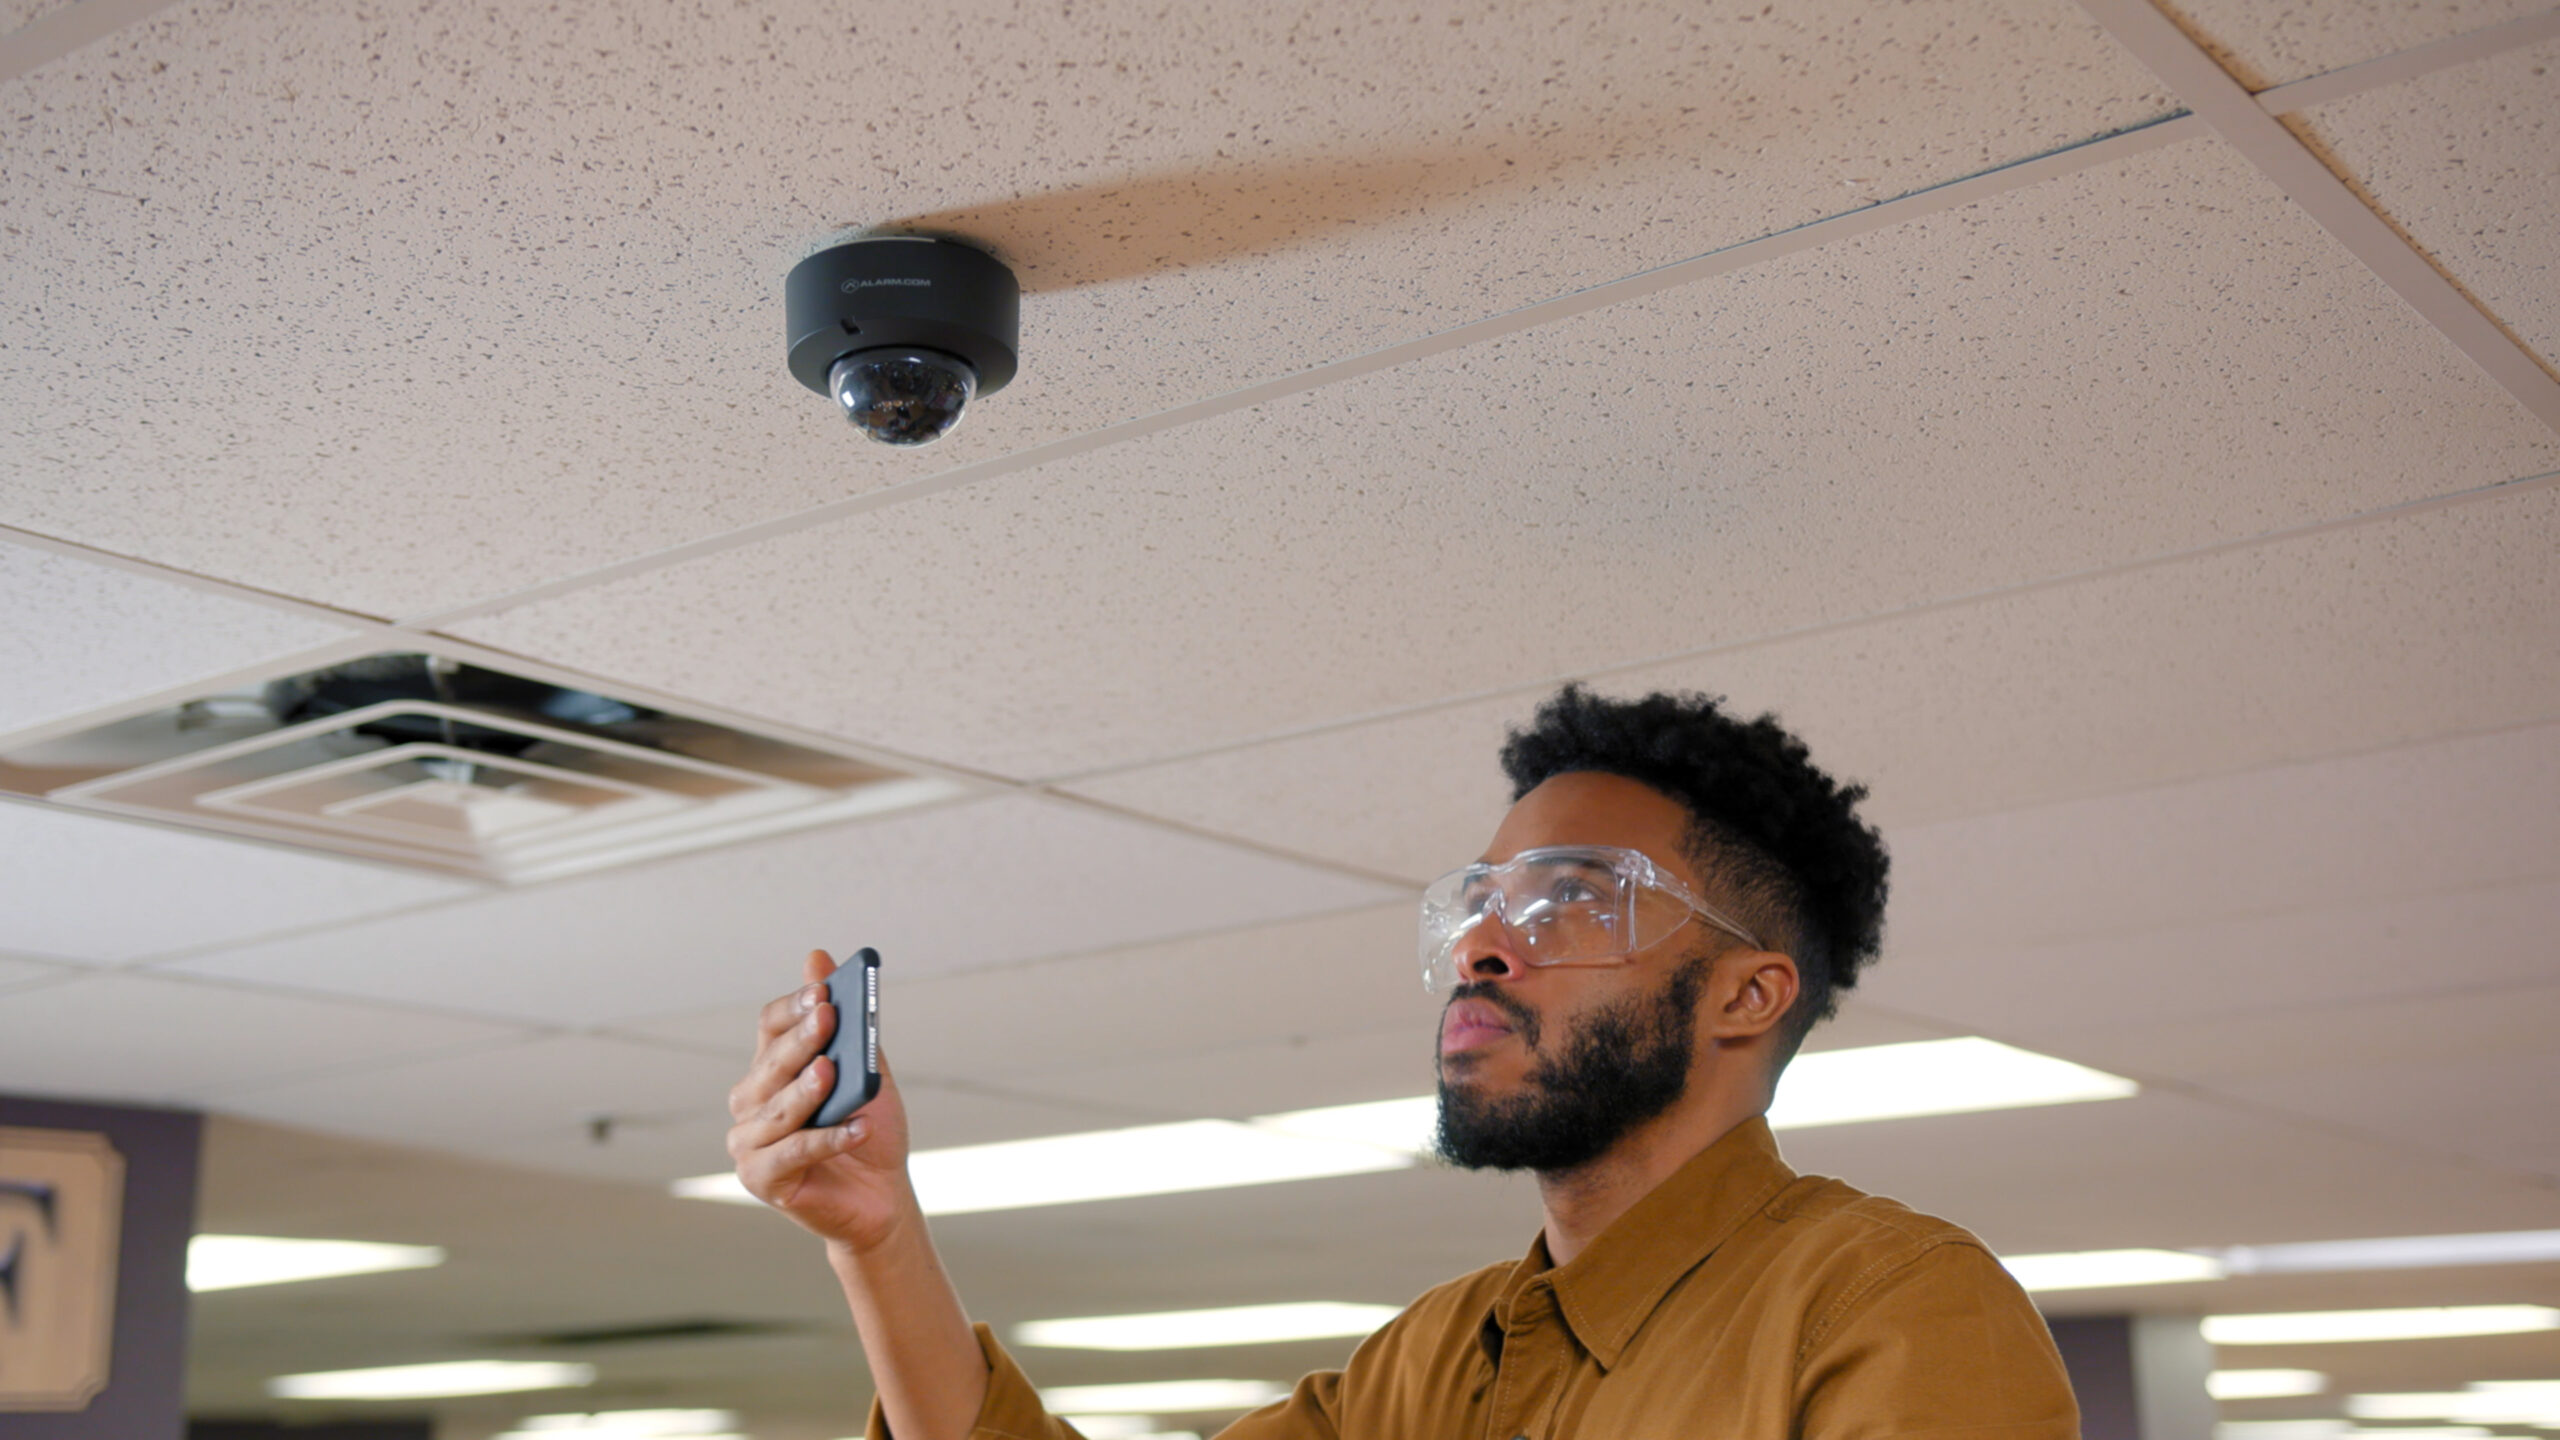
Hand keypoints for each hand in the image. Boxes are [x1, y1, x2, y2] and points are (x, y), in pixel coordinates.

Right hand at [727, 949, 917, 1252]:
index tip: (825, 992)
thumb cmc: (867, 1130)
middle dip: (802, 1040)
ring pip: (777, 1109)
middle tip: (829, 1017)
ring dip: (806, 1090)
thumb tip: (817, 957)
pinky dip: (827, 1139)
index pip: (769, 1026)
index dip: (794, 1007)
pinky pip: (793, 1153)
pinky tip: (857, 1127)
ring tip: (834, 1072)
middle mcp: (750, 1102)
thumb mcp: (865, 1071)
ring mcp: (749, 1143)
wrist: (881, 1195)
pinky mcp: (760, 1179)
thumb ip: (847, 1022)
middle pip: (771, 1063)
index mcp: (770, 1069)